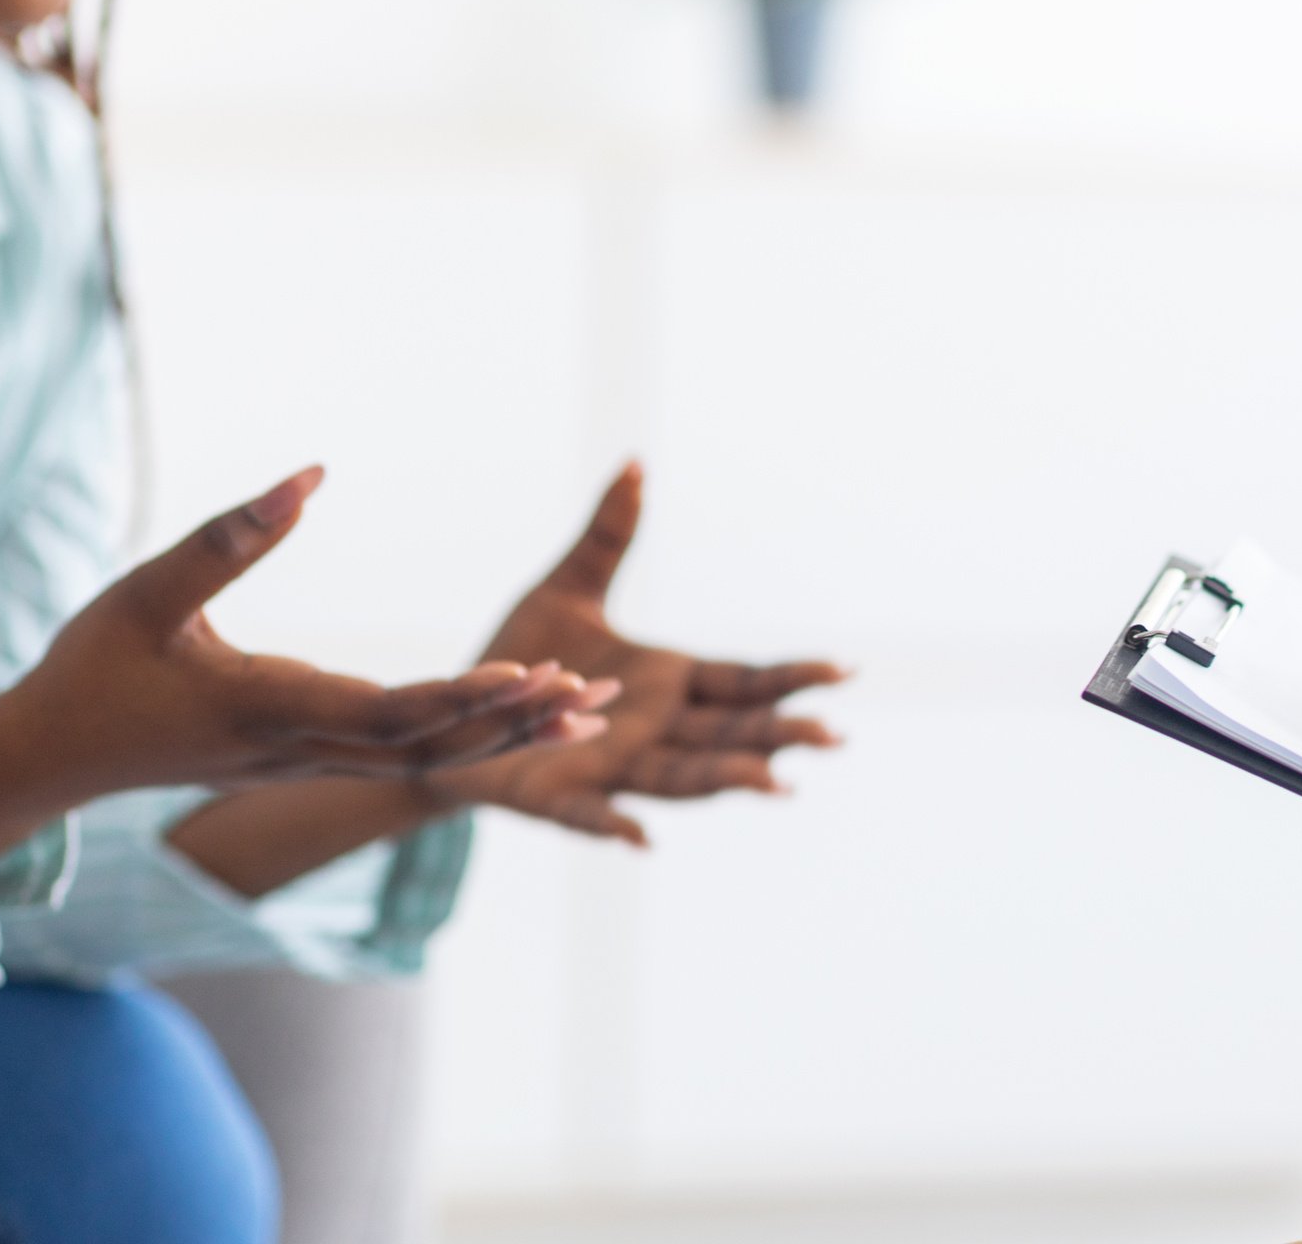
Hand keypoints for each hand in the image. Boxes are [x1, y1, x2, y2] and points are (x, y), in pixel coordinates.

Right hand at [0, 467, 615, 862]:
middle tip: (597, 695)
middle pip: (428, 745)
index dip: (462, 697)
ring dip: (506, 738)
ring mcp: (304, 763)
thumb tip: (310, 473)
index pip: (387, 710)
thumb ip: (229, 535)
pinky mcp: (303, 761)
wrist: (50, 757)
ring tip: (588, 716)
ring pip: (423, 760)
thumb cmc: (93, 666)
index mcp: (268, 707)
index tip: (532, 674)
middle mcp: (300, 747)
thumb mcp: (150, 590)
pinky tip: (515, 722)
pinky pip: (402, 760)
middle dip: (515, 722)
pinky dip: (467, 743)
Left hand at [419, 464, 846, 845]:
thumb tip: (636, 461)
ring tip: (774, 784)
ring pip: (678, 778)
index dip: (791, 678)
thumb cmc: (523, 658)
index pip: (742, 682)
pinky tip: (641, 840)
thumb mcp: (566, 587)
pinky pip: (590, 815)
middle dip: (778, 736)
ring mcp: (612, 768)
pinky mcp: (557, 796)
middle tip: (833, 737)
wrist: (456, 715)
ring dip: (724, 782)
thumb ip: (608, 536)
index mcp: (668, 683)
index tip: (846, 671)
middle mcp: (654, 732)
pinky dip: (615, 828)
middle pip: (728, 735)